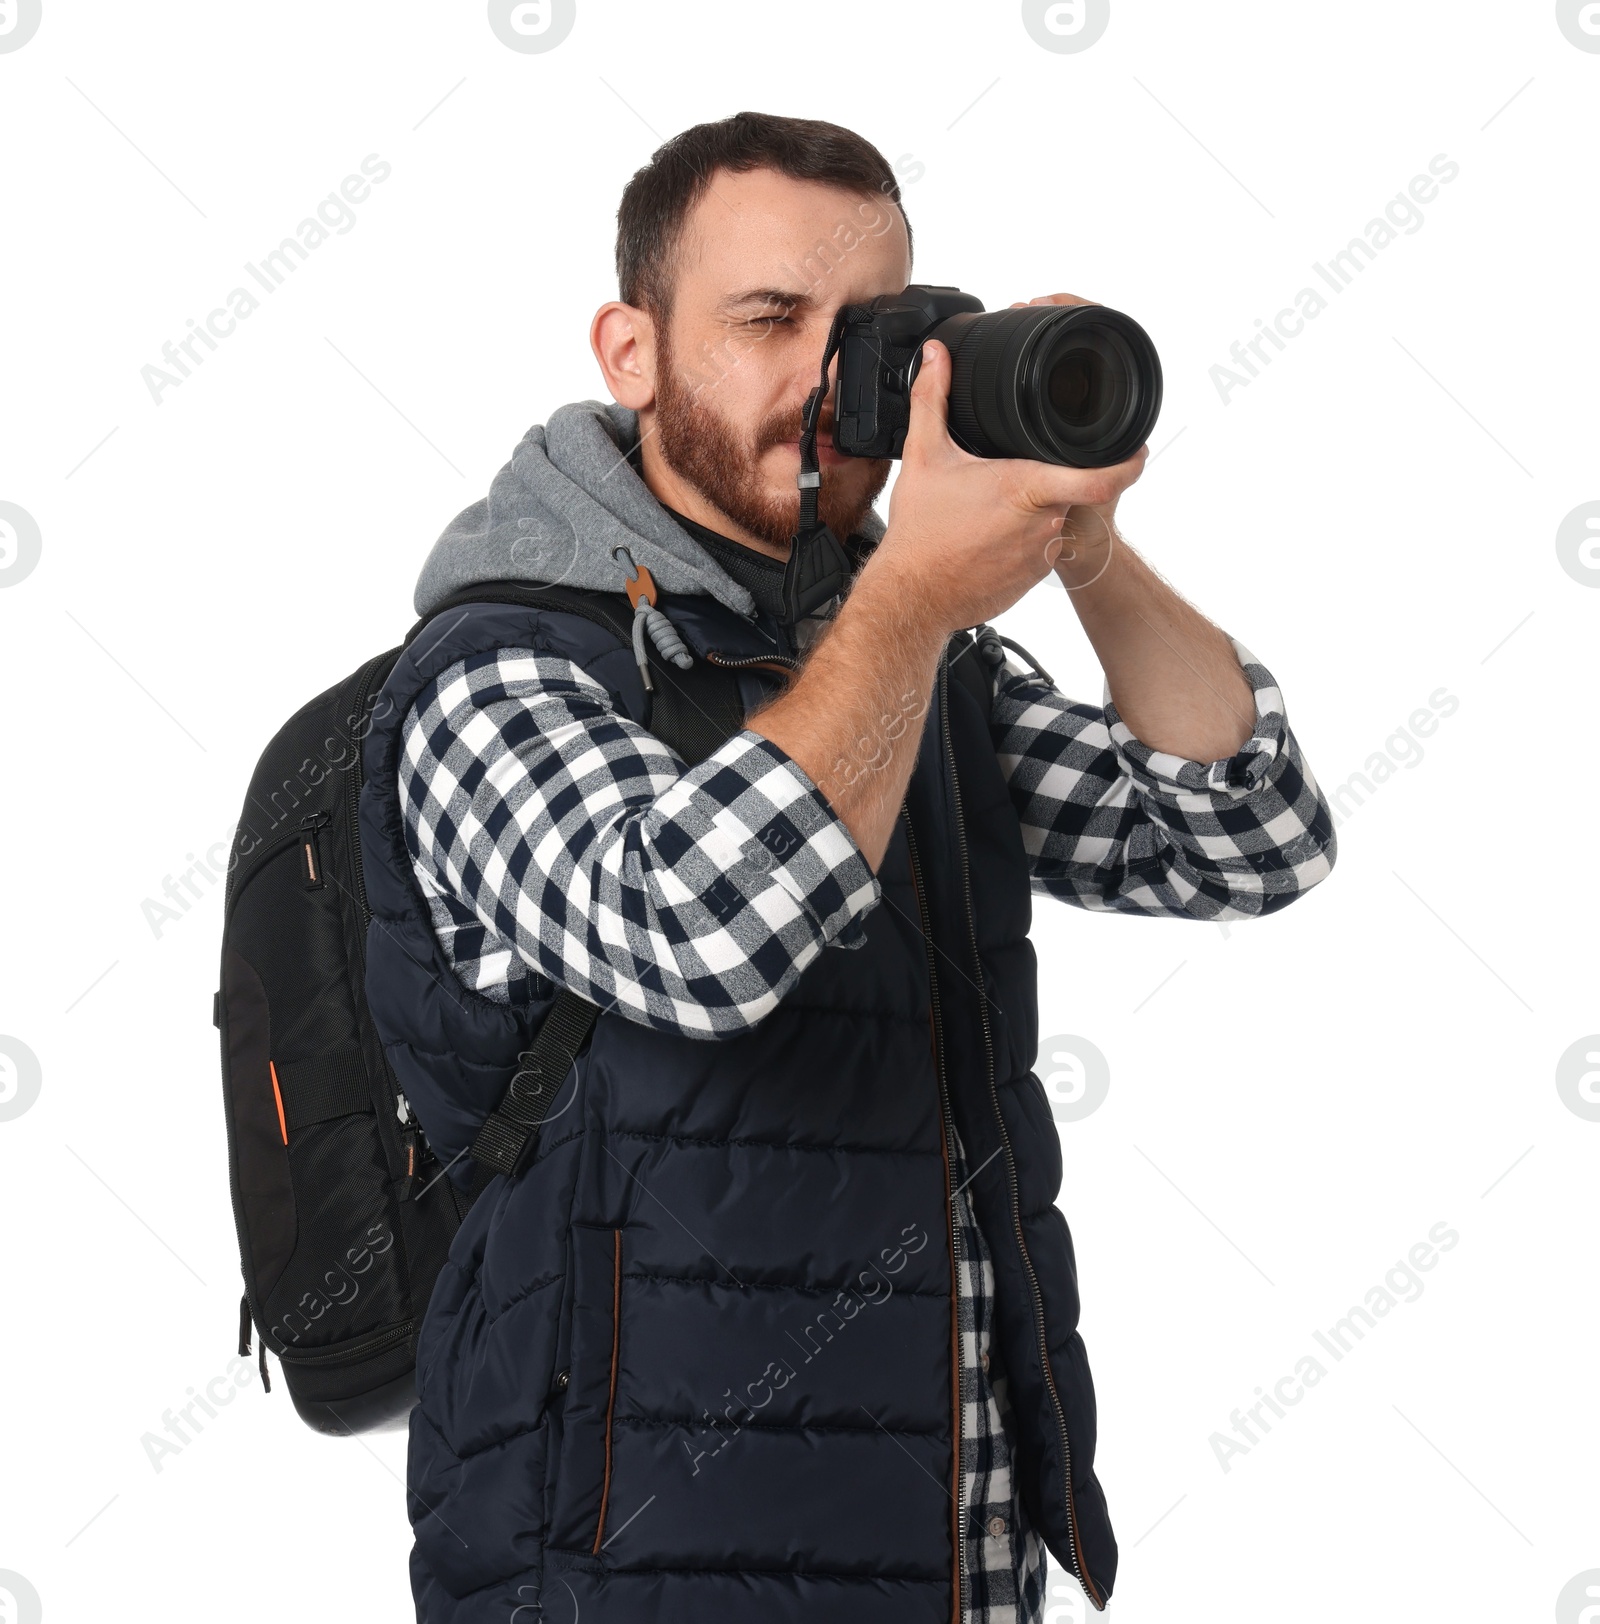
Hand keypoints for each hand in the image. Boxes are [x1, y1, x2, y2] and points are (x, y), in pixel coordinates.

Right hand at [867, 329, 1146, 631]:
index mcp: (1027, 488)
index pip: (1101, 477)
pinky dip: (1020, 539)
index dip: (1128, 462)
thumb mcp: (923, 457)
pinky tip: (988, 537)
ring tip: (990, 511)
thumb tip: (935, 357)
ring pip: (1054, 520)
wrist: (912, 597)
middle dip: (1049, 479)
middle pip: (1069, 490)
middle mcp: (1044, 524)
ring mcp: (1041, 555)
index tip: (1136, 449)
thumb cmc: (921, 535)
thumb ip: (932, 399)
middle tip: (1010, 476)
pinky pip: (1039, 549)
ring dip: (1033, 511)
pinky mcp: (1032, 579)